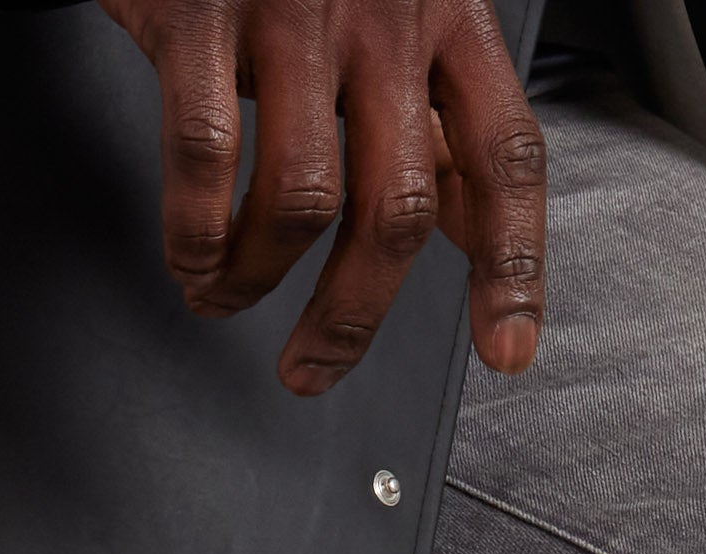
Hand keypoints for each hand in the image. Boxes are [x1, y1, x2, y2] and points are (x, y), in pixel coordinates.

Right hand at [95, 1, 545, 396]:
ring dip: (258, 280)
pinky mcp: (202, 13)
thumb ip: (436, 110)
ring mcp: (291, 12)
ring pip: (301, 201)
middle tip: (314, 365)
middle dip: (352, 315)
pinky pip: (205, 157)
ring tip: (226, 295)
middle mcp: (382, 11)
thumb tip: (474, 227)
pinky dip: (195, 236)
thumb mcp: (398, 11)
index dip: (513, 263)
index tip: (507, 347)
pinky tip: (192, 259)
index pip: (503, 155)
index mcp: (446, 14)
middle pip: (396, 207)